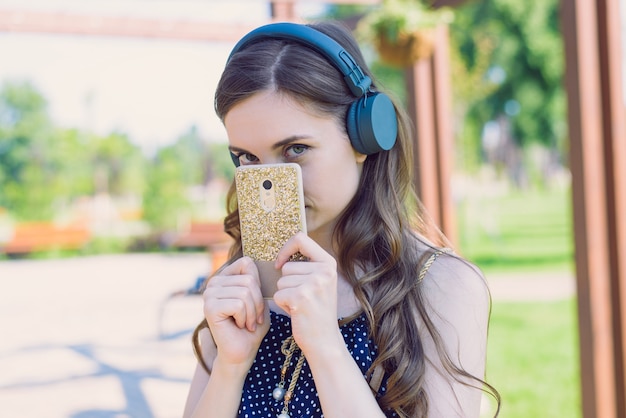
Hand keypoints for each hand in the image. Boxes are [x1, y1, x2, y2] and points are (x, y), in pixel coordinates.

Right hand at [202, 257, 269, 368]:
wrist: (243, 352)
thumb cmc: (253, 326)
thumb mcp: (259, 299)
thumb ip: (257, 280)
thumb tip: (262, 262)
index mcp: (225, 277)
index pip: (247, 263)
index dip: (258, 284)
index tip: (257, 303)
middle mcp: (214, 282)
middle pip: (248, 279)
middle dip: (258, 302)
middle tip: (253, 318)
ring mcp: (209, 294)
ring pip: (245, 292)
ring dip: (252, 312)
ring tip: (246, 323)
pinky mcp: (209, 308)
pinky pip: (238, 304)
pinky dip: (245, 317)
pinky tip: (238, 326)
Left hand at [273, 232, 341, 353]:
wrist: (324, 340)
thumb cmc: (317, 311)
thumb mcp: (320, 282)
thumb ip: (307, 265)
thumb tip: (283, 251)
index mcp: (328, 263)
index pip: (301, 239)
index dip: (286, 249)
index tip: (280, 264)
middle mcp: (324, 271)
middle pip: (287, 266)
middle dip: (287, 283)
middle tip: (302, 298)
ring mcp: (314, 284)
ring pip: (280, 281)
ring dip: (285, 295)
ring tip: (300, 306)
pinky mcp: (301, 297)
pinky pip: (278, 295)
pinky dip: (282, 305)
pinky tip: (296, 313)